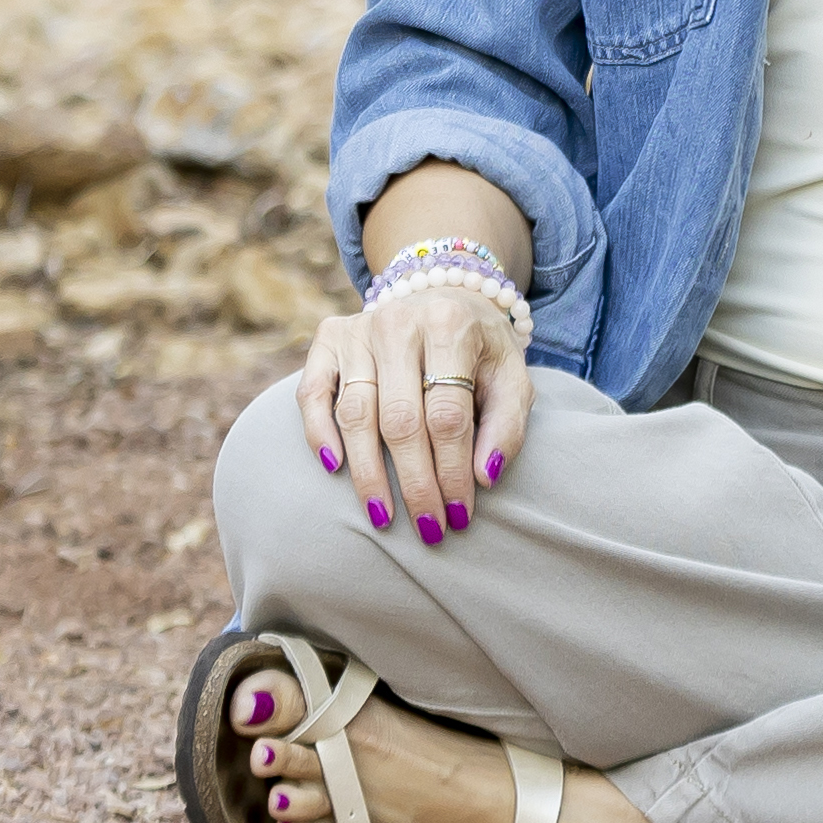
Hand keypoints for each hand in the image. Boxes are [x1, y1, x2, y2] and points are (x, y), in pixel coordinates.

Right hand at [292, 277, 528, 547]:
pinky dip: (318, 431)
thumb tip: (485, 477)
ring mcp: (358, 328)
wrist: (444, 293)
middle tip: (427, 529)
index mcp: (450, 325)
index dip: (453, 472)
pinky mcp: (329, 337)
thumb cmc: (480, 350)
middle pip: (400, 420)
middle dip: (415, 483)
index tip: (460, 516)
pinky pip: (312, 392)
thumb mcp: (511, 376)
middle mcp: (399, 322)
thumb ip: (507, 424)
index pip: (448, 415)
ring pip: (355, 413)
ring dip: (367, 473)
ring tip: (383, 517)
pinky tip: (334, 467)